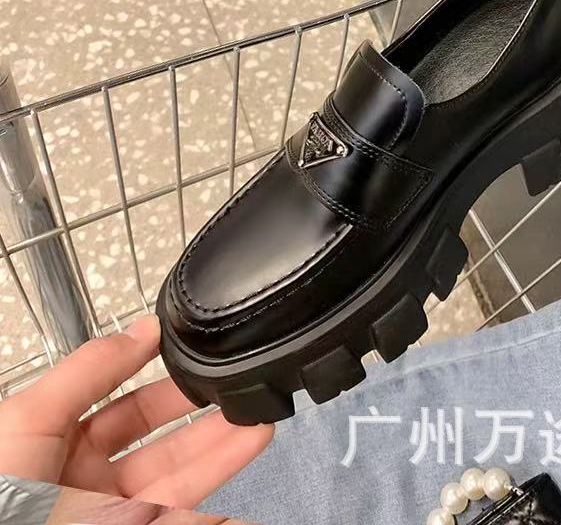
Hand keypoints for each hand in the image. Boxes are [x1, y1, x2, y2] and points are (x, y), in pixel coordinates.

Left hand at [0, 315, 272, 508]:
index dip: (160, 378)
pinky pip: (184, 519)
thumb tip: (143, 328)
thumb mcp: (27, 420)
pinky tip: (245, 501)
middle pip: (160, 441)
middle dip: (203, 414)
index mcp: (56, 443)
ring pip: (181, 479)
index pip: (121, 403)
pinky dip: (219, 511)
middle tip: (242, 390)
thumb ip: (87, 371)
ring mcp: (114, 515)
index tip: (198, 352)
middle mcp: (87, 482)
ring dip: (222, 451)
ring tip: (261, 422)